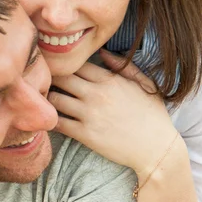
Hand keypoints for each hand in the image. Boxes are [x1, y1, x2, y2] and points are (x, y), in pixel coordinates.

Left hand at [49, 50, 177, 178]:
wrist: (157, 148)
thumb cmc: (152, 116)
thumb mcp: (145, 84)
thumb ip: (123, 66)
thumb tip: (102, 52)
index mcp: (109, 80)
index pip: (77, 64)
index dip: (65, 64)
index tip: (58, 68)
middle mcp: (96, 94)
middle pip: (61, 77)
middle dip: (51, 77)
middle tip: (44, 82)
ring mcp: (89, 114)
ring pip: (55, 99)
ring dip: (48, 98)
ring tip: (45, 101)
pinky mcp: (85, 134)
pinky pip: (58, 123)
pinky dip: (50, 119)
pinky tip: (50, 119)